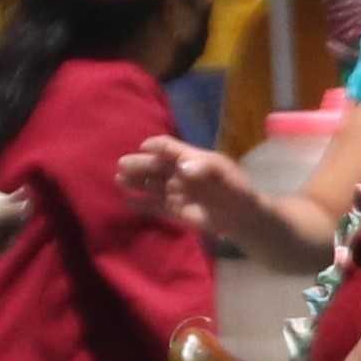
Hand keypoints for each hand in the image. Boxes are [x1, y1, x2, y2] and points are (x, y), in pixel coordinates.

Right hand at [117, 136, 257, 240]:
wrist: (240, 215)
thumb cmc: (234, 187)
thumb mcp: (224, 172)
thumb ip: (204, 167)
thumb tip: (181, 167)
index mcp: (189, 158)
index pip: (168, 148)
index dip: (156, 146)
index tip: (144, 147)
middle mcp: (178, 173)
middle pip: (155, 165)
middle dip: (139, 164)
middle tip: (122, 164)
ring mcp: (175, 191)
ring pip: (151, 184)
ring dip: (135, 181)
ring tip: (120, 179)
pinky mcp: (174, 210)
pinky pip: (154, 205)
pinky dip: (140, 203)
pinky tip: (126, 200)